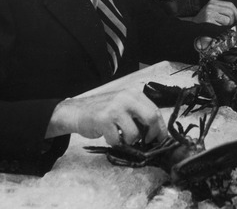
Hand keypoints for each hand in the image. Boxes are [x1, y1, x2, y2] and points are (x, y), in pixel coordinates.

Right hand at [47, 88, 166, 146]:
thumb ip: (139, 114)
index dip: (160, 128)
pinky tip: (109, 135)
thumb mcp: (124, 106)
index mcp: (134, 94)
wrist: (76, 111)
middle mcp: (126, 98)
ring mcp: (115, 108)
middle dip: (152, 134)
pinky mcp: (103, 120)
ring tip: (121, 136)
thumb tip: (156, 132)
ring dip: (129, 141)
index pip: (155, 110)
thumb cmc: (102, 111)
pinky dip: (115, 142)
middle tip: (146, 142)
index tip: (160, 139)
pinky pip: (117, 139)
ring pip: (134, 133)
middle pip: (151, 118)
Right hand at [192, 0, 236, 25]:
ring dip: (226, 26)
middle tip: (227, 25)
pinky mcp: (209, 20)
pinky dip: (221, 29)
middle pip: (230, 12)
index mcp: (213, 2)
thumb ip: (225, 12)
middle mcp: (211, 6)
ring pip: (228, 20)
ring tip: (220, 26)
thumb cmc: (205, 21)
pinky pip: (222, 26)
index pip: (230, 4)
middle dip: (232, 21)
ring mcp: (209, 13)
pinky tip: (215, 28)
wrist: (193, 27)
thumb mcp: (214, 12)